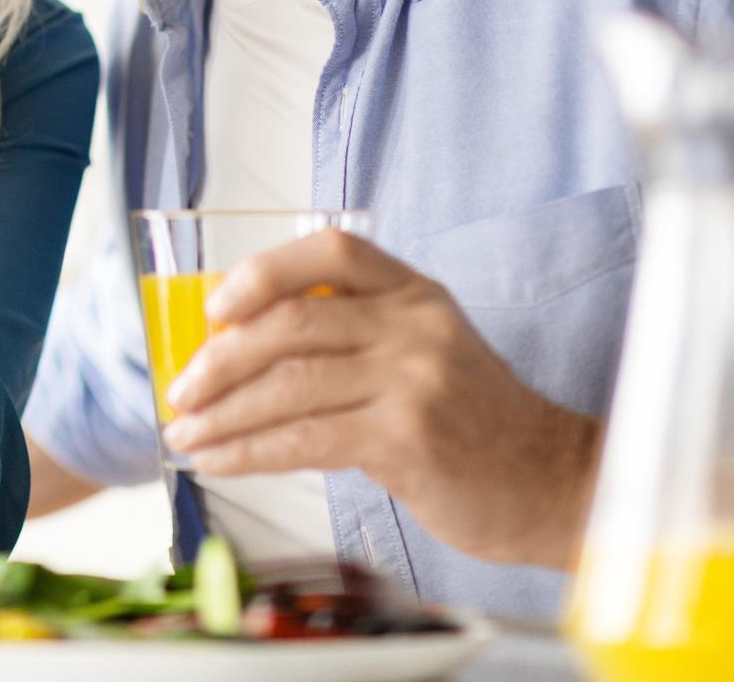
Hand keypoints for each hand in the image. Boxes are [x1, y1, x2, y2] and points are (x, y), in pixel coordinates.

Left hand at [160, 227, 601, 569]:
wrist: (552, 485)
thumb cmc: (472, 425)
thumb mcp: (423, 355)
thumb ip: (353, 339)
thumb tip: (240, 350)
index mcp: (416, 292)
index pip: (331, 249)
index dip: (264, 270)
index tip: (217, 306)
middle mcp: (415, 325)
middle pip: (293, 321)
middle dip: (220, 358)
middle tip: (180, 391)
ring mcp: (414, 379)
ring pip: (289, 384)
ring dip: (223, 412)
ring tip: (185, 433)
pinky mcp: (407, 438)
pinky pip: (305, 438)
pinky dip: (250, 450)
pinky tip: (220, 461)